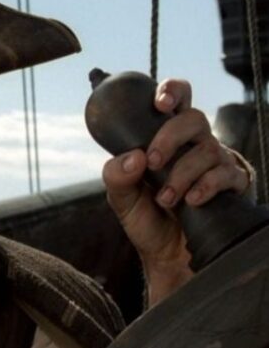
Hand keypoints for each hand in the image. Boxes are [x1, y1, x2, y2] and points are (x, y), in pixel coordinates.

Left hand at [102, 78, 251, 305]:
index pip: (176, 100)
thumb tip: (134, 157)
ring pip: (208, 148)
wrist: (166, 255)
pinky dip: (205, 186)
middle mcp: (193, 144)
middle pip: (194, 118)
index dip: (172, 92)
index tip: (160, 104)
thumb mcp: (120, 197)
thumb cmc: (145, 218)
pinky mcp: (231, 184)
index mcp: (166, 138)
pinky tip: (191, 200)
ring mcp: (215, 162)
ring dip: (182, 173)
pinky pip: (226, 174)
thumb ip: (116, 175)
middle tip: (153, 161)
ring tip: (165, 198)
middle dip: (170, 137)